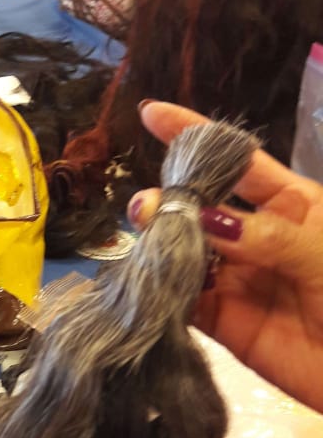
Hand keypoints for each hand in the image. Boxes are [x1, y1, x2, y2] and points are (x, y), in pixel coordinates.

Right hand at [127, 101, 322, 413]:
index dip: (196, 136)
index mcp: (292, 205)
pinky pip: (186, 301)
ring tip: (145, 239)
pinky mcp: (226, 323)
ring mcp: (240, 278)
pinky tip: (148, 280)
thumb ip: (266, 236)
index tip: (151, 115)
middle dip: (172, 197)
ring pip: (188, 251)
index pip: (238, 161)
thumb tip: (201, 217)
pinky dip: (163, 291)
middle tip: (147, 206)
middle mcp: (257, 235)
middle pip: (203, 206)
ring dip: (162, 243)